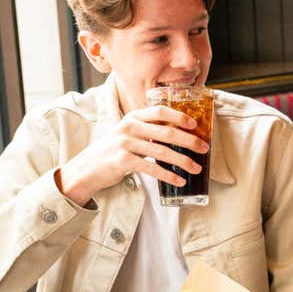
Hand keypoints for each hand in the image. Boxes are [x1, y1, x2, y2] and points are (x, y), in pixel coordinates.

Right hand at [55, 106, 208, 205]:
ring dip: (183, 161)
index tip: (196, 124)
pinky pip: (151, 168)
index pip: (160, 111)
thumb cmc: (114, 151)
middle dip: (189, 141)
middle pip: (166, 132)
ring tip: (196, 168)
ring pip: (161, 151)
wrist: (87, 168)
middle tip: (204, 148)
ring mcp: (124, 143)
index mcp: (133, 118)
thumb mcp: (128, 134)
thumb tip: (180, 136)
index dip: (179, 116)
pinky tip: (179, 180)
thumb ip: (148, 131)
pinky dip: (167, 175)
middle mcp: (128, 127)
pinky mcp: (122, 161)